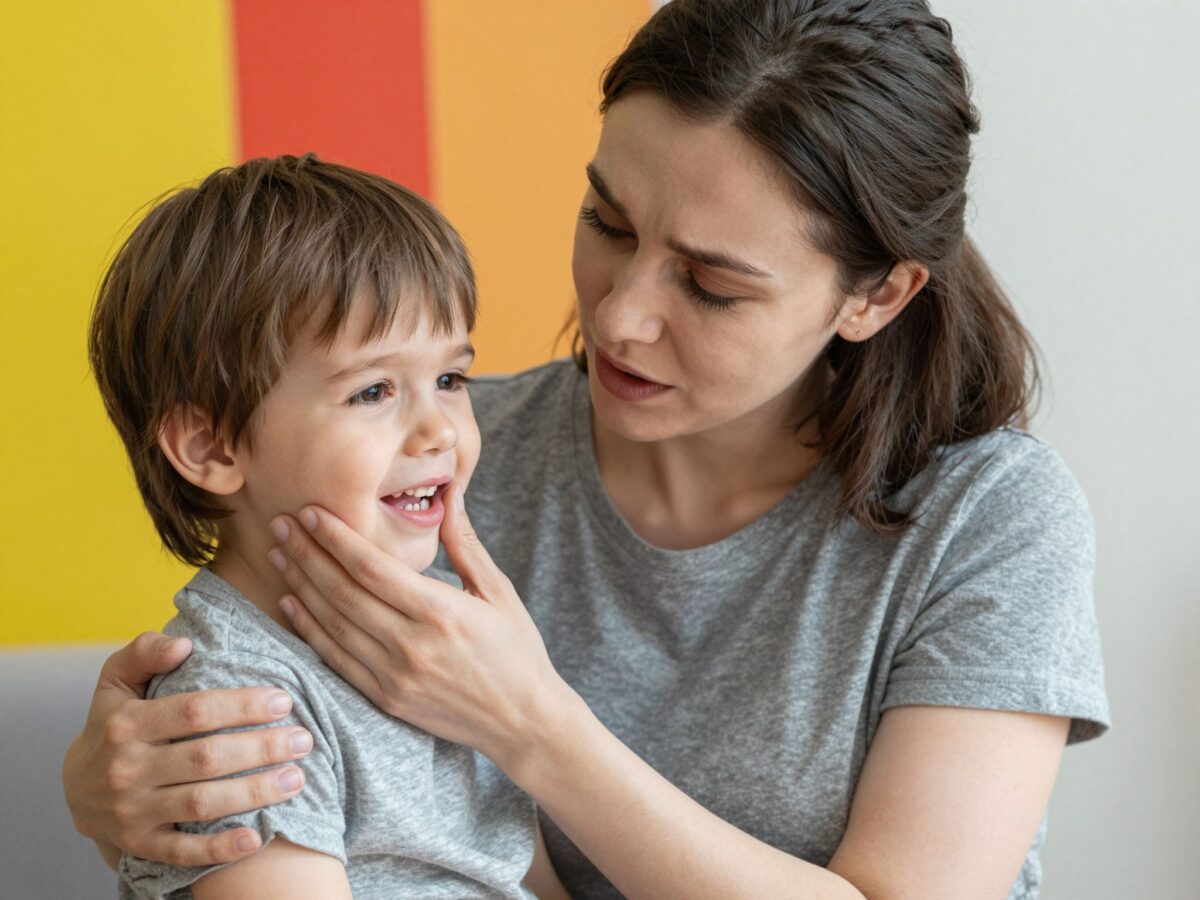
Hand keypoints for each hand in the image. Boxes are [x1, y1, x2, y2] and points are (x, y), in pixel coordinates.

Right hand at [62, 632, 313, 866]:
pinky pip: (183, 852)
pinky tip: (257, 838)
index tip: (284, 700)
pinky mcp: (140, 845)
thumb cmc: (113, 721)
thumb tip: (184, 644)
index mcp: (126, 724)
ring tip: (297, 778)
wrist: (74, 787)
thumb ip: (145, 651)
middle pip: (206, 758)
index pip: (194, 712)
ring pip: (202, 804)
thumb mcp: (116, 679)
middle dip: (261, 748)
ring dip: (254, 793)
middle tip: (303, 740)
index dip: (242, 706)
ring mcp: (133, 811)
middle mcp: (127, 769)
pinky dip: (220, 850)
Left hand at [269, 483, 576, 773]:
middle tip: (281, 523)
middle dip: (308, 553)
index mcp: (441, 612)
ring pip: (334, 623)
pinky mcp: (386, 698)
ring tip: (279, 554)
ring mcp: (395, 675)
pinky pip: (337, 659)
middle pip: (343, 592)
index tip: (311, 512)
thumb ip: (466, 544)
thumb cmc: (517, 651)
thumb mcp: (498, 592)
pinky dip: (310, 630)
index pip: (372, 568)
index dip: (336, 538)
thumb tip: (450, 495)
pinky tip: (291, 603)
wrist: (523, 721)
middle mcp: (412, 644)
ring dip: (301, 585)